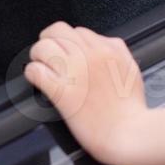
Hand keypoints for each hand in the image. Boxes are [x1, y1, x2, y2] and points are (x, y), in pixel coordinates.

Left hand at [24, 22, 147, 164]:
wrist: (129, 134)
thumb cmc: (131, 109)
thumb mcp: (131, 70)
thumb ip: (118, 52)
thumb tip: (105, 43)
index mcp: (108, 50)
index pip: (79, 31)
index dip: (69, 41)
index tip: (67, 52)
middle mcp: (89, 56)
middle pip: (57, 31)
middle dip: (50, 41)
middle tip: (48, 54)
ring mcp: (74, 72)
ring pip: (43, 47)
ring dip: (38, 56)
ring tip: (41, 66)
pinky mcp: (61, 91)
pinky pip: (36, 71)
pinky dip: (33, 74)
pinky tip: (37, 80)